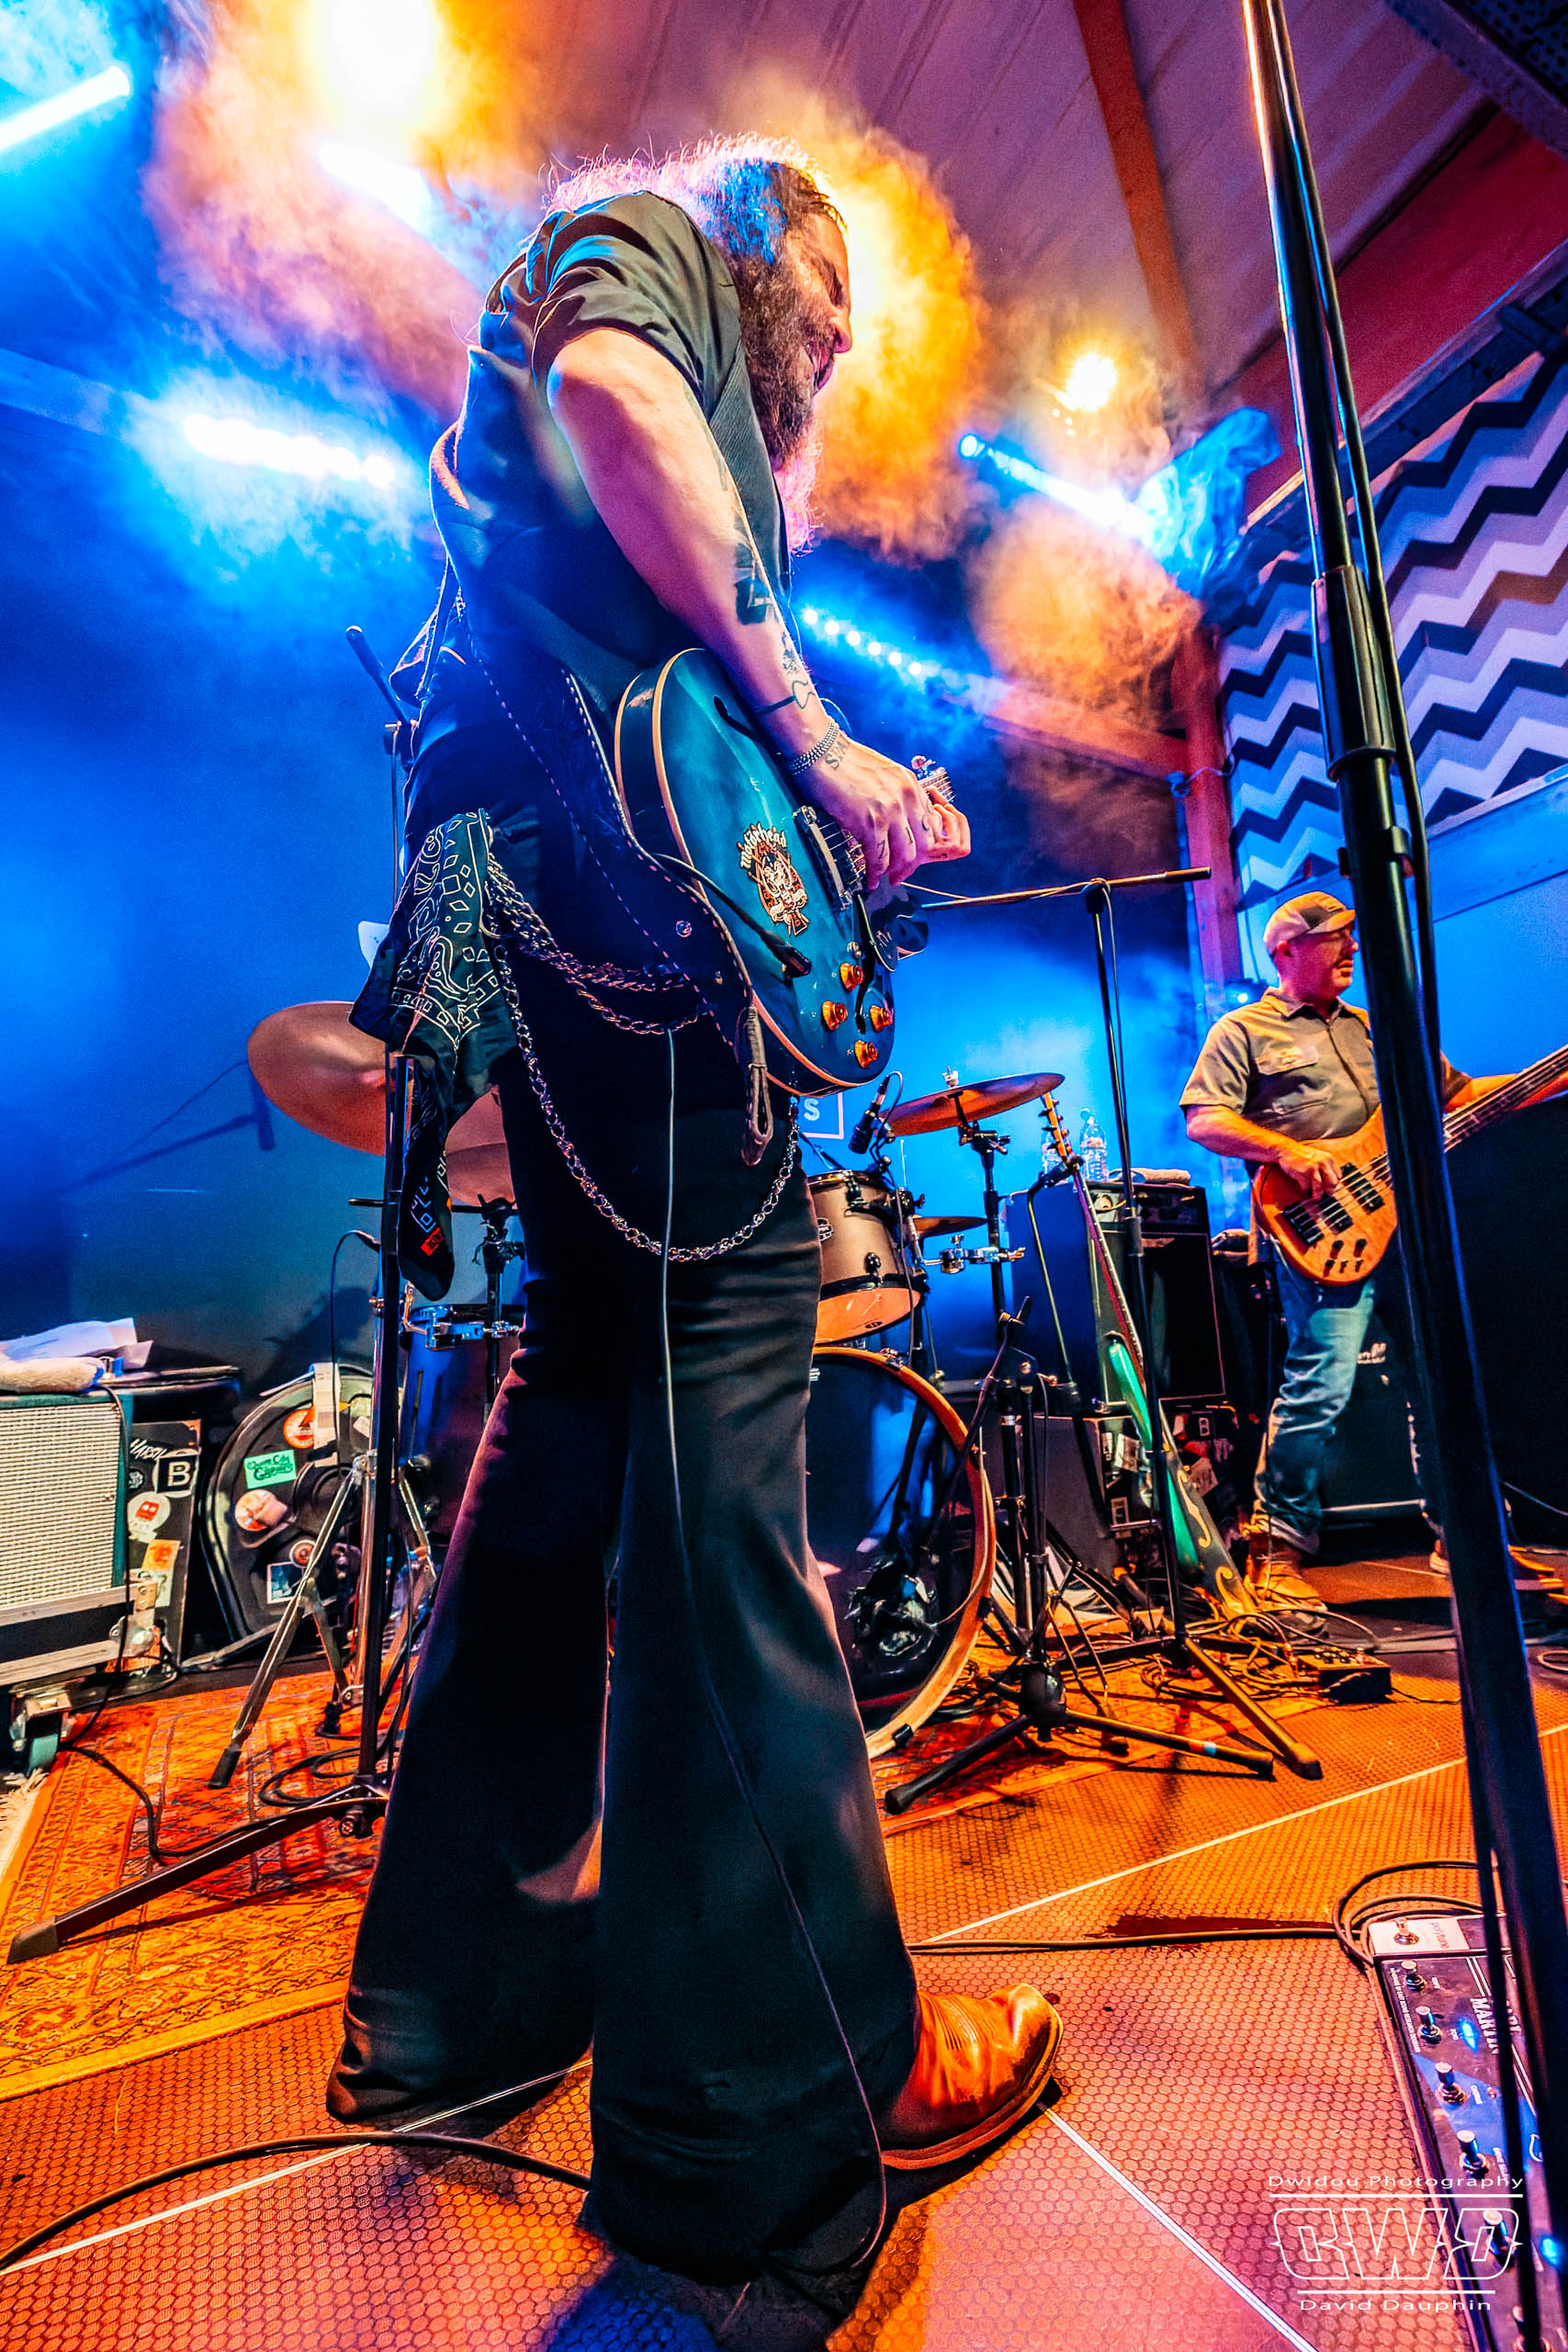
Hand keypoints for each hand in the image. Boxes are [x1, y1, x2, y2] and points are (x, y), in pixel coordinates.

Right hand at [799, 739, 952, 887]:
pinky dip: (874, 873)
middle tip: (898, 875)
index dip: (920, 846)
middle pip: (922, 844)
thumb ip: (894, 795)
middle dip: (910, 865)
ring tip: (883, 879)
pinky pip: (878, 857)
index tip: (909, 858)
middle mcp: (906, 798)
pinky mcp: (870, 822)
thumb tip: (893, 822)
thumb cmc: (843, 762)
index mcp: (911, 785)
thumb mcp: (882, 774)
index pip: (929, 825)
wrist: (820, 751)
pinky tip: (869, 879)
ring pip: (904, 854)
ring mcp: (890, 811)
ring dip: (893, 872)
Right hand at [1275, 1138, 1343, 1198]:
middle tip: (1327, 1195)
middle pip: (1332, 1183)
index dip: (1335, 1184)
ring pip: (1320, 1187)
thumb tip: (1332, 1183)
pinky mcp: (1303, 1172)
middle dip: (1329, 1191)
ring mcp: (1313, 1167)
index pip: (1338, 1176)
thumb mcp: (1318, 1157)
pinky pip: (1307, 1186)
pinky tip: (1304, 1188)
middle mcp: (1323, 1162)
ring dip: (1317, 1196)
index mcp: (1328, 1158)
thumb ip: (1326, 1167)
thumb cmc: (1302, 1155)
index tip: (1331, 1188)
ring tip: (1316, 1198)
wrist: (1286, 1149)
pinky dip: (1305, 1189)